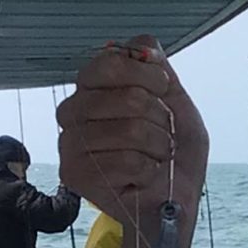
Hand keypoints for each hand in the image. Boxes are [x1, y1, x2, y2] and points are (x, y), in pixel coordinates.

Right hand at [56, 36, 209, 228]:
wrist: (173, 202)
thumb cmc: (174, 154)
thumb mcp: (177, 104)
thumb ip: (160, 71)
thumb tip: (145, 45)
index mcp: (93, 88)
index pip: (109, 62)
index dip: (146, 74)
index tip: (163, 91)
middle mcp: (74, 111)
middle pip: (126, 96)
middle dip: (160, 118)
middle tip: (162, 136)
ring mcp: (70, 143)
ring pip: (130, 129)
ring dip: (158, 146)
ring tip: (156, 158)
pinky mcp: (74, 174)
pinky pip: (126, 161)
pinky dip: (149, 170)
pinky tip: (144, 177)